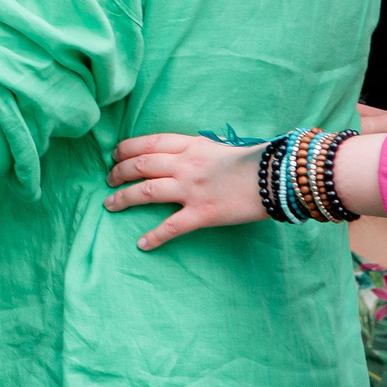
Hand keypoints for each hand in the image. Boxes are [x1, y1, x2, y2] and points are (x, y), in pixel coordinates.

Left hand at [103, 133, 267, 249]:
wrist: (279, 176)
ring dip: (123, 198)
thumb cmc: (257, 161)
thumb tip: (184, 156)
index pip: (149, 142)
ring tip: (110, 204)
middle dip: (118, 171)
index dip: (127, 148)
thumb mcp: (222, 147)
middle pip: (140, 165)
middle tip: (108, 179)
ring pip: (146, 191)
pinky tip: (142, 244)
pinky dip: (154, 237)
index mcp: (192, 145)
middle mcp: (186, 165)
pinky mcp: (203, 213)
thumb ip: (200, 150)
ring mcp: (192, 189)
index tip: (114, 154)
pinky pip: (171, 226)